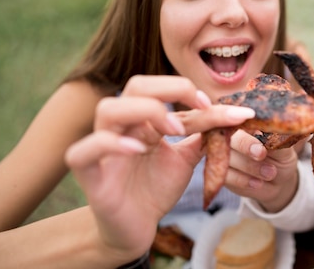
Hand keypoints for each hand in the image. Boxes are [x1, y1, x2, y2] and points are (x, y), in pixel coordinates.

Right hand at [64, 75, 255, 259]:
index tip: (214, 103)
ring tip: (172, 130)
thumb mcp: (186, 159)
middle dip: (169, 89)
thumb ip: (203, 136)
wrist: (136, 228)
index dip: (189, 90)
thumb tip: (229, 115)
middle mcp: (122, 126)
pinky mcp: (89, 174)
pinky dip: (110, 144)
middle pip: (136, 86)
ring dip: (144, 111)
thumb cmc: (156, 189)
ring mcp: (103, 148)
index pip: (164, 91)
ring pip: (108, 108)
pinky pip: (84, 150)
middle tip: (198, 108)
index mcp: (144, 119)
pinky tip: (137, 150)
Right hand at [223, 130, 298, 211]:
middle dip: (245, 145)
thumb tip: (271, 131)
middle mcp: (231, 136)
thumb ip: (276, 140)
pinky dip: (243, 180)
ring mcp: (223, 154)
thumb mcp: (284, 149)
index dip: (245, 123)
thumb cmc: (281, 158)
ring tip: (270, 173)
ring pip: (227, 157)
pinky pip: (225, 175)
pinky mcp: (221, 172)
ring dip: (249, 166)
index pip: (240, 117)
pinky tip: (258, 182)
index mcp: (246, 123)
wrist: (278, 182)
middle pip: (228, 136)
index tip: (259, 133)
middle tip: (261, 154)